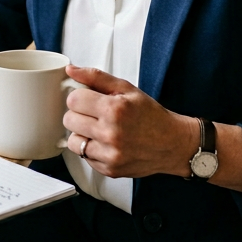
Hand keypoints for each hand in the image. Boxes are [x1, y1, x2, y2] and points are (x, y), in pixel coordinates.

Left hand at [62, 64, 198, 179]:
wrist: (173, 144)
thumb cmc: (152, 116)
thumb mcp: (127, 89)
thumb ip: (96, 77)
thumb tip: (72, 70)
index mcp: (114, 110)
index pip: (73, 100)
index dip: (79, 97)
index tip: (88, 99)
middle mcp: (111, 134)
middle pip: (69, 120)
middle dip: (79, 114)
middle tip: (94, 114)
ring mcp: (110, 154)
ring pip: (73, 141)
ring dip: (82, 133)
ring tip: (98, 129)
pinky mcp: (109, 170)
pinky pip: (84, 157)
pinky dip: (91, 149)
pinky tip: (106, 143)